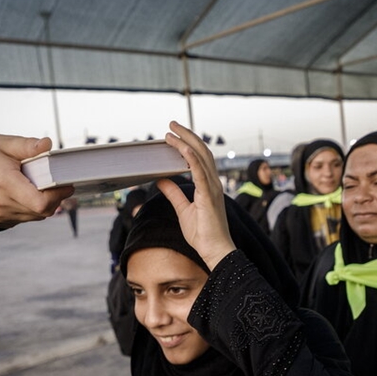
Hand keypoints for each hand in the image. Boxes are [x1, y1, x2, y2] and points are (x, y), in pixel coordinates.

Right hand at [0, 135, 73, 226]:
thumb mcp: (5, 143)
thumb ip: (28, 145)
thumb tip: (47, 144)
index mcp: (5, 183)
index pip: (40, 202)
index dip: (58, 195)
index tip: (66, 183)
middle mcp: (2, 203)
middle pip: (42, 211)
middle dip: (55, 198)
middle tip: (59, 182)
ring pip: (35, 217)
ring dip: (45, 204)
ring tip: (44, 185)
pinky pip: (24, 218)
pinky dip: (32, 209)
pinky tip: (31, 194)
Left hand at [156, 121, 235, 269]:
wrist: (215, 251)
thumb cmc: (203, 234)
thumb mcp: (183, 210)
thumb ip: (173, 193)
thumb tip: (161, 180)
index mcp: (208, 185)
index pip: (199, 157)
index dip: (188, 143)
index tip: (173, 134)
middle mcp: (213, 183)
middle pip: (201, 151)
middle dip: (186, 135)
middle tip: (171, 124)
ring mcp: (213, 188)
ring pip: (201, 157)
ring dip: (186, 141)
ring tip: (171, 132)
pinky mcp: (209, 196)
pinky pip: (200, 172)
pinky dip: (191, 158)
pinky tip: (182, 147)